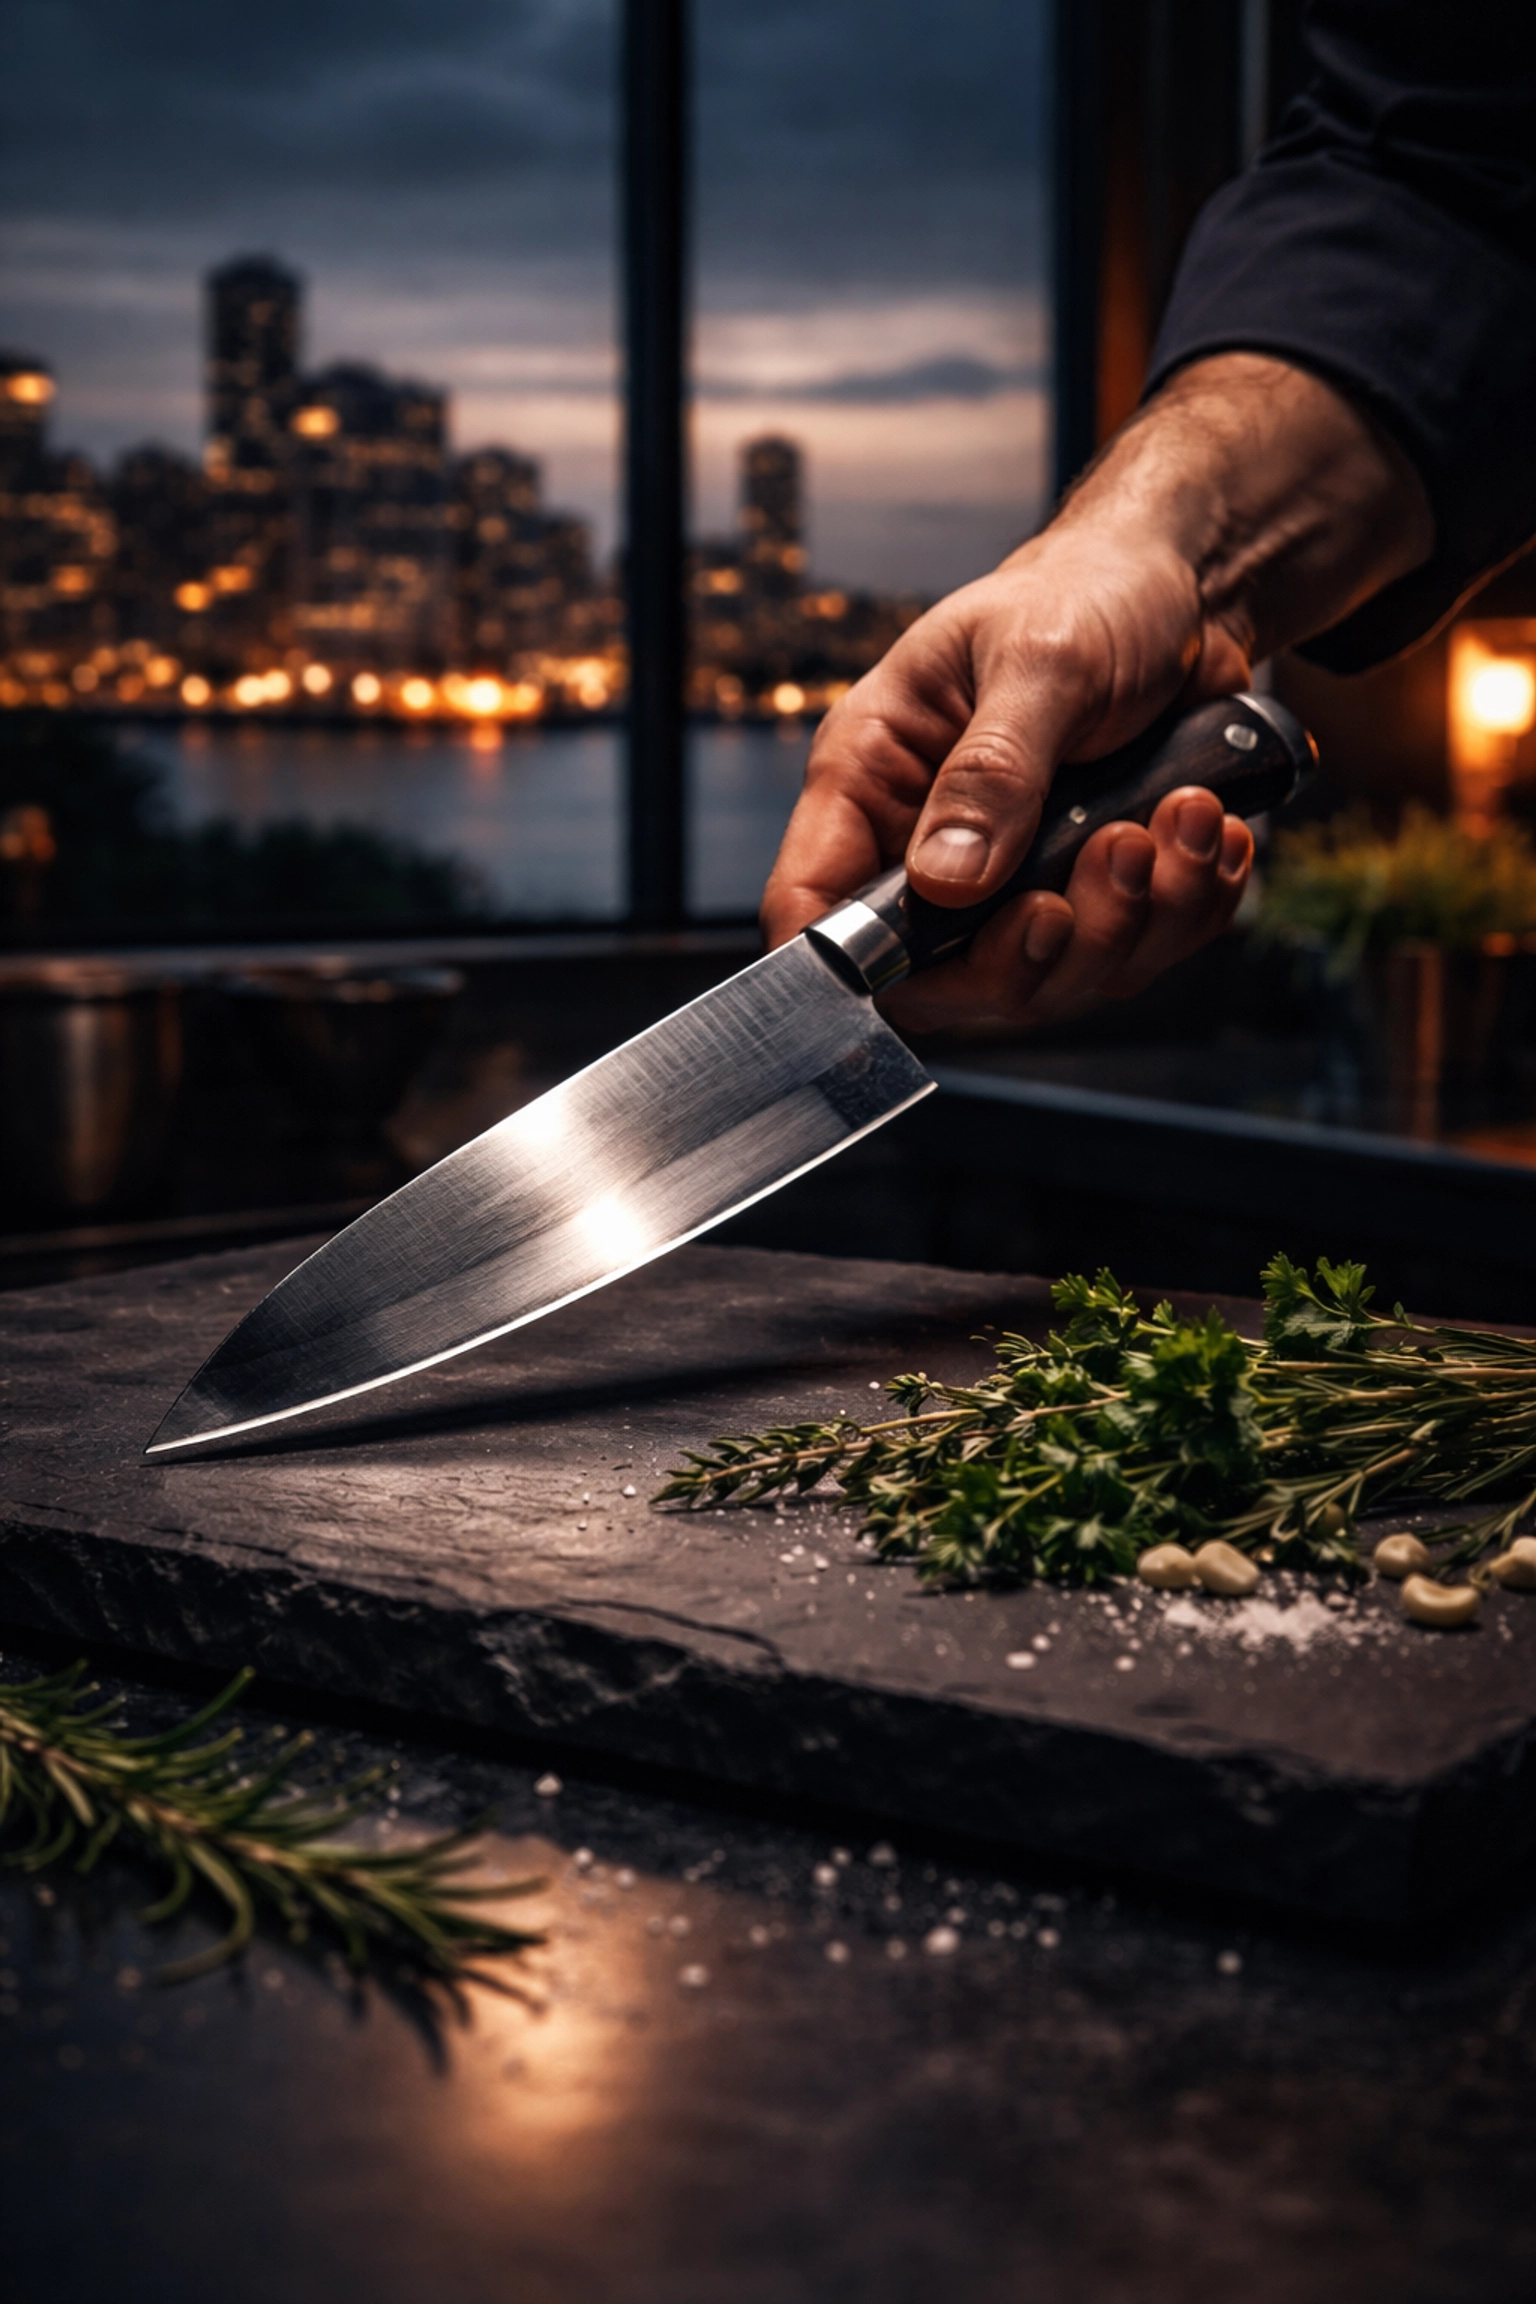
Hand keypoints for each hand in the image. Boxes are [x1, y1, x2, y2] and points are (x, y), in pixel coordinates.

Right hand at [760, 353, 1433, 1034]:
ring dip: (1136, 915)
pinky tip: (1214, 834)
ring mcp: (1011, 883)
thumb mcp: (1041, 660)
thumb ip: (992, 770)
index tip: (943, 960)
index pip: (813, 903)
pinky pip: (1134, 952)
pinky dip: (1187, 905)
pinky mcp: (1091, 896)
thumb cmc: (1088, 595)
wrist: (1184, 589)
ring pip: (1051, 975)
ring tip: (1187, 815)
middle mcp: (927, 846)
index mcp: (872, 776)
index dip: (847, 961)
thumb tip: (943, 882)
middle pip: (944, 977)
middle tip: (1119, 850)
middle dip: (1043, 943)